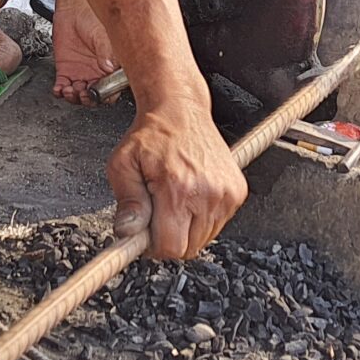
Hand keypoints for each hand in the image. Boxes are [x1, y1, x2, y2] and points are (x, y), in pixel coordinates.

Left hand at [50, 0, 120, 103]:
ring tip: (69, 90)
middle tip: (83, 93)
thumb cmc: (92, 17)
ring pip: (78, 95)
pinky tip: (59, 89)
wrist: (72, 8)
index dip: (106, 95)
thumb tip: (109, 67)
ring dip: (74, 97)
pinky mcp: (65, 70)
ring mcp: (81, 73)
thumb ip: (106, 51)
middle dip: (88, 99)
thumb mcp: (102, 34)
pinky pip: (62, 87)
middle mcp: (97, 73)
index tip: (99, 93)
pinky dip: (60, 92)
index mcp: (111, 67)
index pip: (111, 89)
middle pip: (94, 96)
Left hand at [105, 106, 244, 259]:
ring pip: (203, 239)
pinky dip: (201, 218)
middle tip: (157, 212)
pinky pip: (217, 225)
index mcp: (178, 188)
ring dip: (186, 229)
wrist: (181, 110)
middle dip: (169, 237)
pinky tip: (190, 196)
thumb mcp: (123, 165)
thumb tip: (128, 232)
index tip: (145, 233)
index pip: (171, 247)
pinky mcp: (237, 192)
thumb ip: (127, 202)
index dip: (153, 246)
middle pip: (188, 248)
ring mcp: (226, 194)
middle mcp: (208, 193)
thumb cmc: (151, 136)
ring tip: (174, 200)